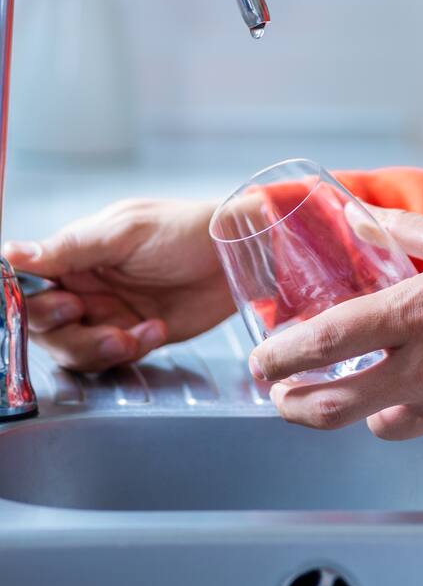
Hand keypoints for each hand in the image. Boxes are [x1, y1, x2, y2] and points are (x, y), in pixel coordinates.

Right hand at [2, 197, 232, 371]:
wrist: (237, 255)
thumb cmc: (186, 229)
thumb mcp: (126, 232)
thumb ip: (69, 248)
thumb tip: (10, 253)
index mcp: (75, 254)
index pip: (27, 285)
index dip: (29, 304)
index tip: (58, 306)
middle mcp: (85, 285)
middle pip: (43, 326)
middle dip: (65, 331)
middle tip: (86, 315)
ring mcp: (109, 312)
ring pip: (75, 348)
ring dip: (98, 347)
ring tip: (131, 334)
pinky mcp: (135, 334)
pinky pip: (113, 356)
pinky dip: (131, 349)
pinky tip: (156, 330)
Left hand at [251, 210, 422, 444]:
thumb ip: (407, 232)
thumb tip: (363, 218)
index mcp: (416, 314)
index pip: (324, 344)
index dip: (279, 357)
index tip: (260, 360)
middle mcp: (422, 369)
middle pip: (331, 407)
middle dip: (292, 405)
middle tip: (283, 395)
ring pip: (378, 425)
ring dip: (361, 410)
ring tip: (366, 388)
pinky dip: (421, 411)